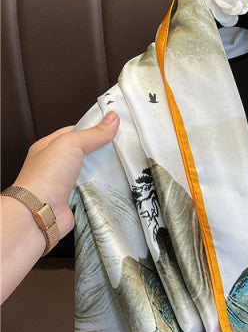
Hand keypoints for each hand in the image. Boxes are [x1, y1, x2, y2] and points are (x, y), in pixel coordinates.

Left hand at [13, 111, 119, 236]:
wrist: (40, 213)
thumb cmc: (46, 177)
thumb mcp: (70, 145)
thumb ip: (93, 133)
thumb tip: (112, 118)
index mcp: (50, 147)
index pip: (75, 132)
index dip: (95, 129)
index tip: (115, 128)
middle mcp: (57, 165)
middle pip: (86, 154)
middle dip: (103, 152)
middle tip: (124, 148)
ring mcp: (66, 184)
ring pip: (91, 173)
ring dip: (105, 172)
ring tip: (124, 166)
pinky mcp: (76, 201)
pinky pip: (94, 191)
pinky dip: (104, 189)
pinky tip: (117, 186)